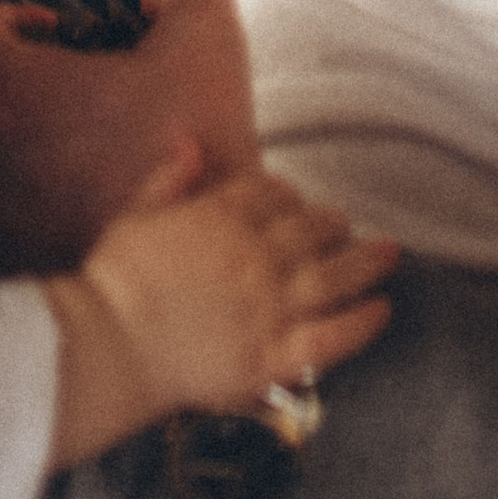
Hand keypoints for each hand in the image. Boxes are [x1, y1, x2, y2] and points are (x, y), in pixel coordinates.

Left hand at [0, 0, 258, 274]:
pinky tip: (77, 215)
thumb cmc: (189, 163)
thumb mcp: (208, 48)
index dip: (4, 20)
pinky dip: (17, 212)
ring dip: (10, 149)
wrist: (195, 290)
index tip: (59, 39)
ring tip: (79, 157)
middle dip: (7, 85)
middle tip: (74, 96)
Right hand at [46, 145, 397, 466]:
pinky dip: (362, 324)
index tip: (295, 203)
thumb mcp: (136, 213)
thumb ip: (170, 178)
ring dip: (366, 262)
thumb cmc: (115, 282)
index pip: (271, 194)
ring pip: (332, 277)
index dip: (288, 196)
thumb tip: (189, 142)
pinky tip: (382, 310)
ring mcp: (268, 306)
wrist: (108, 346)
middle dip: (332, 223)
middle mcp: (254, 256)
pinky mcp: (271, 356)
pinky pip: (331, 337)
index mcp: (221, 216)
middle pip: (310, 229)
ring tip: (390, 254)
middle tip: (346, 225)